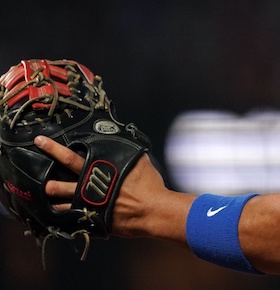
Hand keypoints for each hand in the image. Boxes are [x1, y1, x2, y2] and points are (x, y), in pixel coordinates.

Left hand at [35, 135, 191, 240]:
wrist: (153, 210)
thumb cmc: (149, 184)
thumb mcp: (138, 160)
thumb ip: (125, 151)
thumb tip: (122, 141)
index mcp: (98, 170)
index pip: (70, 157)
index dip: (54, 149)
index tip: (40, 142)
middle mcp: (89, 189)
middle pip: (59, 184)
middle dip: (48, 181)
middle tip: (41, 179)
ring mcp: (90, 207)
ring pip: (62, 205)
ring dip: (54, 201)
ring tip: (49, 197)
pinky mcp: (94, 222)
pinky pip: (74, 221)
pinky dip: (67, 219)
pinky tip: (65, 217)